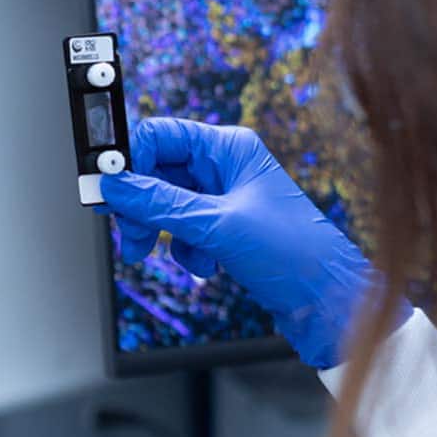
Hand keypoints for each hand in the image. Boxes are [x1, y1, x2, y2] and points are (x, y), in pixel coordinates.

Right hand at [99, 118, 410, 367]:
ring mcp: (226, 198)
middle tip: (130, 234)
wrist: (330, 301)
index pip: (161, 135)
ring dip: (161, 232)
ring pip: (167, 205)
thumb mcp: (218, 226)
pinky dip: (184, 250)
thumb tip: (116, 186)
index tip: (106, 187)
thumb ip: (161, 204)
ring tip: (161, 255)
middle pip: (158, 172)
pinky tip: (204, 266)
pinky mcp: (226, 229)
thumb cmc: (294, 252)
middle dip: (140, 205)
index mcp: (229, 148)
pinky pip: (184, 231)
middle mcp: (226, 167)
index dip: (129, 160)